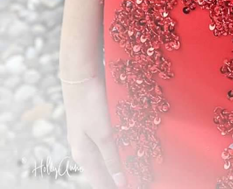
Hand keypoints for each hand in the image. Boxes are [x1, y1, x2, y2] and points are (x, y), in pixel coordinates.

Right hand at [62, 72, 125, 187]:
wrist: (79, 75)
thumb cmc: (90, 104)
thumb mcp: (103, 133)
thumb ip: (111, 157)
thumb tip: (119, 182)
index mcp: (83, 154)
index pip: (99, 181)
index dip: (113, 187)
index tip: (129, 188)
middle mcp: (82, 148)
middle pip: (100, 172)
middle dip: (114, 179)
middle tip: (133, 182)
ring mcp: (84, 136)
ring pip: (101, 159)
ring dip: (114, 166)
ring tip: (129, 172)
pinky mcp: (90, 124)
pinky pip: (102, 146)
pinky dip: (112, 152)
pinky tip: (122, 150)